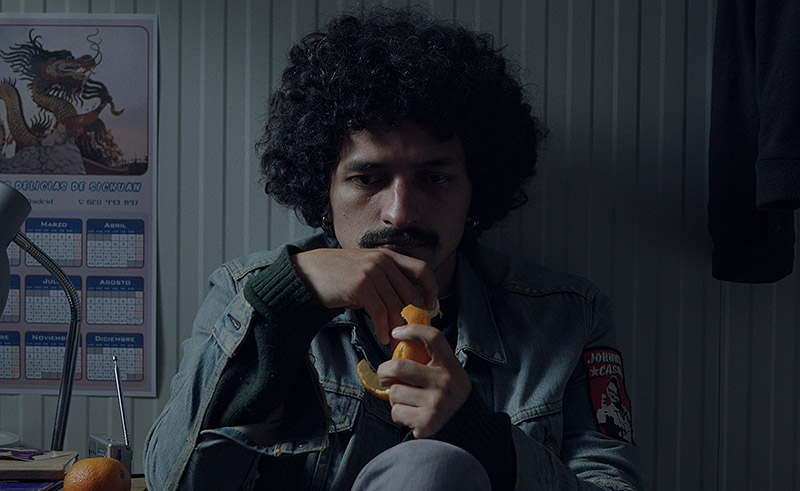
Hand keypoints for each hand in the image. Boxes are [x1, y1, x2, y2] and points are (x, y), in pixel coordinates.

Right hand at [292, 248, 437, 342]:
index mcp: (387, 256)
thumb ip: (385, 280)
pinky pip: (380, 312)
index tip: (430, 305)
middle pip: (410, 293)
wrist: (308, 272)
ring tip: (395, 339)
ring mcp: (372, 272)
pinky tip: (382, 337)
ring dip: (397, 327)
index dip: (430, 288)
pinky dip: (383, 328)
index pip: (421, 269)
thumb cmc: (337, 274)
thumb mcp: (365, 269)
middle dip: (413, 316)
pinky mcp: (361, 286)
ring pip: (396, 306)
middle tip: (411, 331)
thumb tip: (404, 304)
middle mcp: (383, 261)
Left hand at [377, 322, 470, 437]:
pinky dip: (399, 414)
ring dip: (395, 398)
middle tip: (385, 376)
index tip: (397, 333)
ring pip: (394, 393)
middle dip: (384, 372)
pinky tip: (412, 415)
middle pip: (398, 367)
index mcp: (450, 366)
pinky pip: (396, 413)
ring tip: (408, 401)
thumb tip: (398, 343)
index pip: (432, 337)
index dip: (412, 330)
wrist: (467, 428)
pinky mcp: (426, 423)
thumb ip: (429, 360)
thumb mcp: (448, 373)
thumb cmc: (450, 396)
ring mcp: (436, 404)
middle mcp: (444, 383)